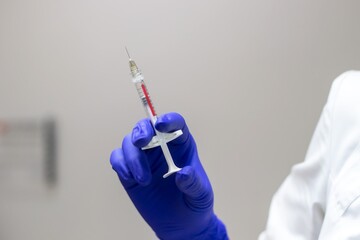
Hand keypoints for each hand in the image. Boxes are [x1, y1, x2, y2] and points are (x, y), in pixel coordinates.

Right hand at [110, 112, 227, 239]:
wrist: (180, 223)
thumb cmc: (194, 203)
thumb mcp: (201, 195)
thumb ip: (194, 184)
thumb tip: (183, 174)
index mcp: (181, 145)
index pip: (175, 123)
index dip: (168, 120)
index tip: (161, 125)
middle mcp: (161, 147)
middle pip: (147, 127)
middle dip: (141, 130)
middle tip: (141, 142)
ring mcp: (144, 158)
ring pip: (130, 142)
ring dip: (132, 156)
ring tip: (143, 179)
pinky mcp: (130, 171)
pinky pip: (118, 158)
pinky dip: (120, 164)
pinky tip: (130, 177)